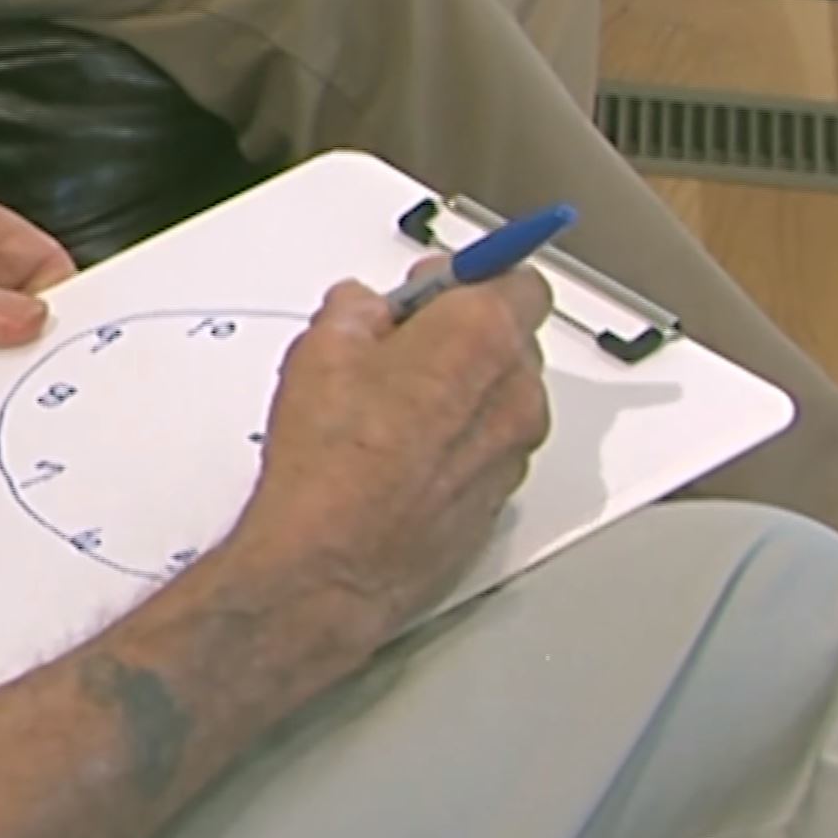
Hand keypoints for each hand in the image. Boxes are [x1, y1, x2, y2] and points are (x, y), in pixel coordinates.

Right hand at [219, 261, 552, 653]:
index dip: (472, 276)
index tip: (436, 283)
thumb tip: (361, 308)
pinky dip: (460, 444)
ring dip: (464, 392)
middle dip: (464, 333)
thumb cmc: (331, 463)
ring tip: (392, 408)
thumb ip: (355, 310)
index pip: (517, 276)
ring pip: (504, 397)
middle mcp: (515, 391)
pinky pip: (490, 451)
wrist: (332, 562)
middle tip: (400, 344)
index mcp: (481, 335)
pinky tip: (401, 456)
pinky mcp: (500, 500)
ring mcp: (513, 450)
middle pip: (513, 337)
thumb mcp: (320, 350)